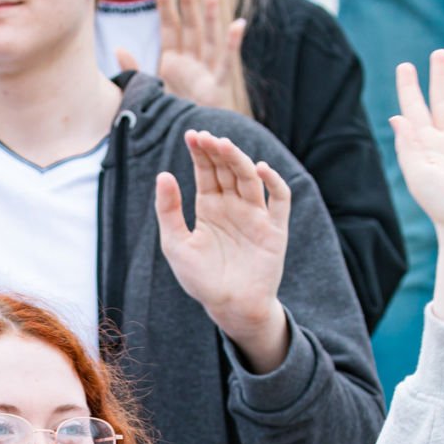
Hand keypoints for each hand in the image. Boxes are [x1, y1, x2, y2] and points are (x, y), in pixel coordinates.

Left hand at [117, 0, 245, 112]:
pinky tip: (237, 24)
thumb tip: (118, 47)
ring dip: (211, 15)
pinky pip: (226, 63)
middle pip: (190, 25)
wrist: (185, 143)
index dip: (165, 1)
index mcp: (172, 60)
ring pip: (209, 38)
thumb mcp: (146, 92)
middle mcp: (191, 61)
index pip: (169, 24)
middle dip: (189, 0)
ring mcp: (206, 72)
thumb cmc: (167, 117)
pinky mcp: (217, 88)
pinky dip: (232, 44)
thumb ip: (134, 71)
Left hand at [156, 130, 291, 369]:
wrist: (229, 307)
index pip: (206, 172)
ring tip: (224, 145)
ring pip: (250, 178)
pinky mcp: (275, 229)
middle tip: (206, 137)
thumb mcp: (175, 244)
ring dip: (239, 160)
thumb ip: (168, 211)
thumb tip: (164, 174)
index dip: (200, 152)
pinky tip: (259, 169)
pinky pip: (280, 199)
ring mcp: (255, 216)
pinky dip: (274, 182)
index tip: (192, 135)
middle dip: (217, 151)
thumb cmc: (201, 280)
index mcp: (210, 208)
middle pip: (227, 169)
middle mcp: (233, 207)